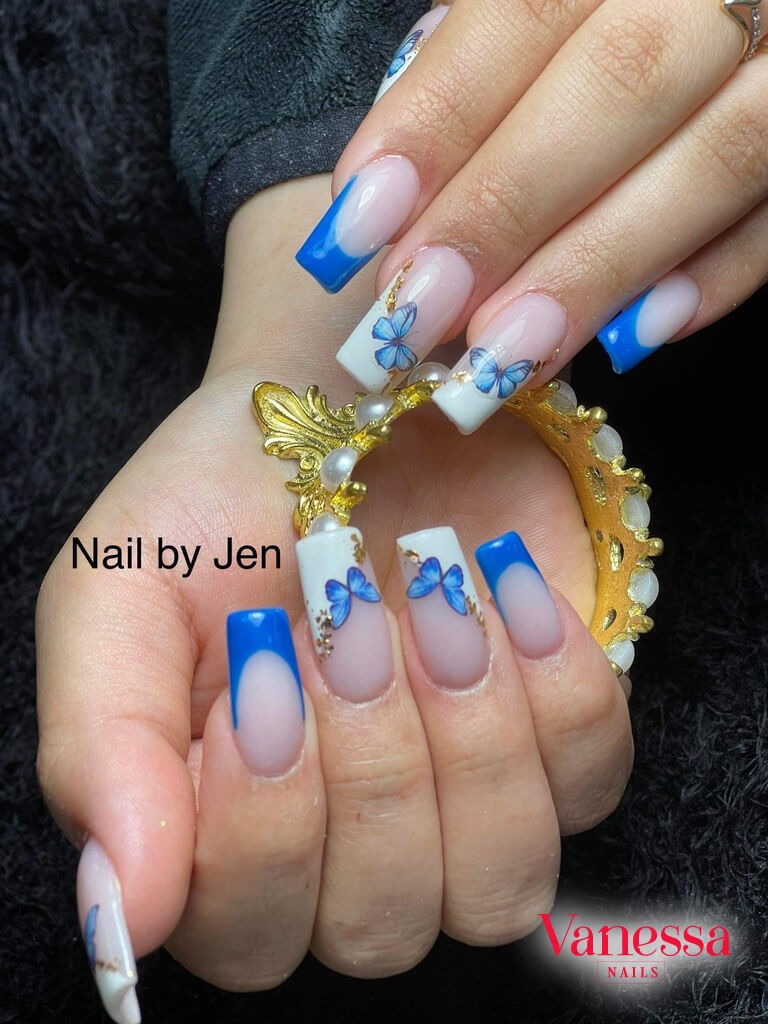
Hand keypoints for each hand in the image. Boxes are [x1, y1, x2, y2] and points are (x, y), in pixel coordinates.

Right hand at [36, 178, 631, 1012]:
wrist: (345, 404)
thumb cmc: (221, 500)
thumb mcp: (118, 590)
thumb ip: (99, 751)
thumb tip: (117, 923)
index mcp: (215, 831)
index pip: (245, 933)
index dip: (264, 828)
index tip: (264, 667)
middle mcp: (346, 850)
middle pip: (380, 925)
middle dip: (372, 760)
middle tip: (348, 611)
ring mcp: (464, 808)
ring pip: (498, 882)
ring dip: (471, 733)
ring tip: (434, 594)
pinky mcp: (558, 748)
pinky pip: (590, 787)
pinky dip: (559, 689)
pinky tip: (506, 587)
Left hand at [296, 0, 766, 432]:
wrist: (742, 6)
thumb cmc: (609, 19)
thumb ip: (482, 58)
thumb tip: (395, 186)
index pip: (526, 10)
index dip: (439, 120)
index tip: (358, 225)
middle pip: (619, 85)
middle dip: (506, 208)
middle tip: (414, 312)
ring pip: (719, 156)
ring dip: (599, 266)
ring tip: (501, 355)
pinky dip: (724, 273)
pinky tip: (637, 338)